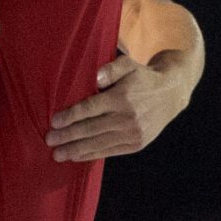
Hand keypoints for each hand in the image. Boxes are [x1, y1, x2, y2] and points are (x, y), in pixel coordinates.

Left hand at [45, 49, 198, 161]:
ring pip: (98, 143)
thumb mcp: (129, 64)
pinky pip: (109, 151)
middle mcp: (127, 118)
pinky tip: (77, 156)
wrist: (170, 94)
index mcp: (122, 97)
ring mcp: (133, 133)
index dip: (70, 116)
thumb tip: (96, 77)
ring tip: (57, 154)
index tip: (53, 122)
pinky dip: (92, 154)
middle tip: (49, 140)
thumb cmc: (142, 77)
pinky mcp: (136, 144)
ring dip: (76, 150)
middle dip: (67, 136)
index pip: (90, 109)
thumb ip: (111, 68)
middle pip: (90, 129)